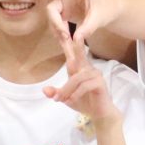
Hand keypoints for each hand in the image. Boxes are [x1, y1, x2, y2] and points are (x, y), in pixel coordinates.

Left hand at [42, 3, 114, 119]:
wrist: (100, 114)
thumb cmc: (84, 102)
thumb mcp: (66, 98)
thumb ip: (57, 92)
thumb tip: (44, 89)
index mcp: (80, 69)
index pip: (72, 54)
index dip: (67, 43)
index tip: (63, 29)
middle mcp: (88, 69)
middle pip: (79, 55)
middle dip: (77, 44)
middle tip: (75, 33)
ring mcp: (95, 75)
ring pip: (76, 78)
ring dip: (66, 89)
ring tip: (60, 99)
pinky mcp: (99, 83)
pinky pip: (84, 86)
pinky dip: (76, 94)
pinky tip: (71, 100)